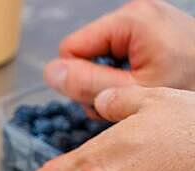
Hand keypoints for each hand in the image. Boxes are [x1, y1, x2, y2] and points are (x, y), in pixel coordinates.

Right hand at [44, 0, 194, 108]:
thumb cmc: (191, 86)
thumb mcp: (133, 90)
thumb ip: (88, 83)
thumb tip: (51, 72)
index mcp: (132, 19)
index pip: (71, 48)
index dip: (80, 78)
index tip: (107, 94)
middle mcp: (139, 11)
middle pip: (85, 51)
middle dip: (97, 81)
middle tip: (126, 97)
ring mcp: (148, 18)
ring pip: (101, 55)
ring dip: (111, 80)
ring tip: (138, 92)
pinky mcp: (154, 28)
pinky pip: (120, 52)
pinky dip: (126, 73)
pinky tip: (144, 83)